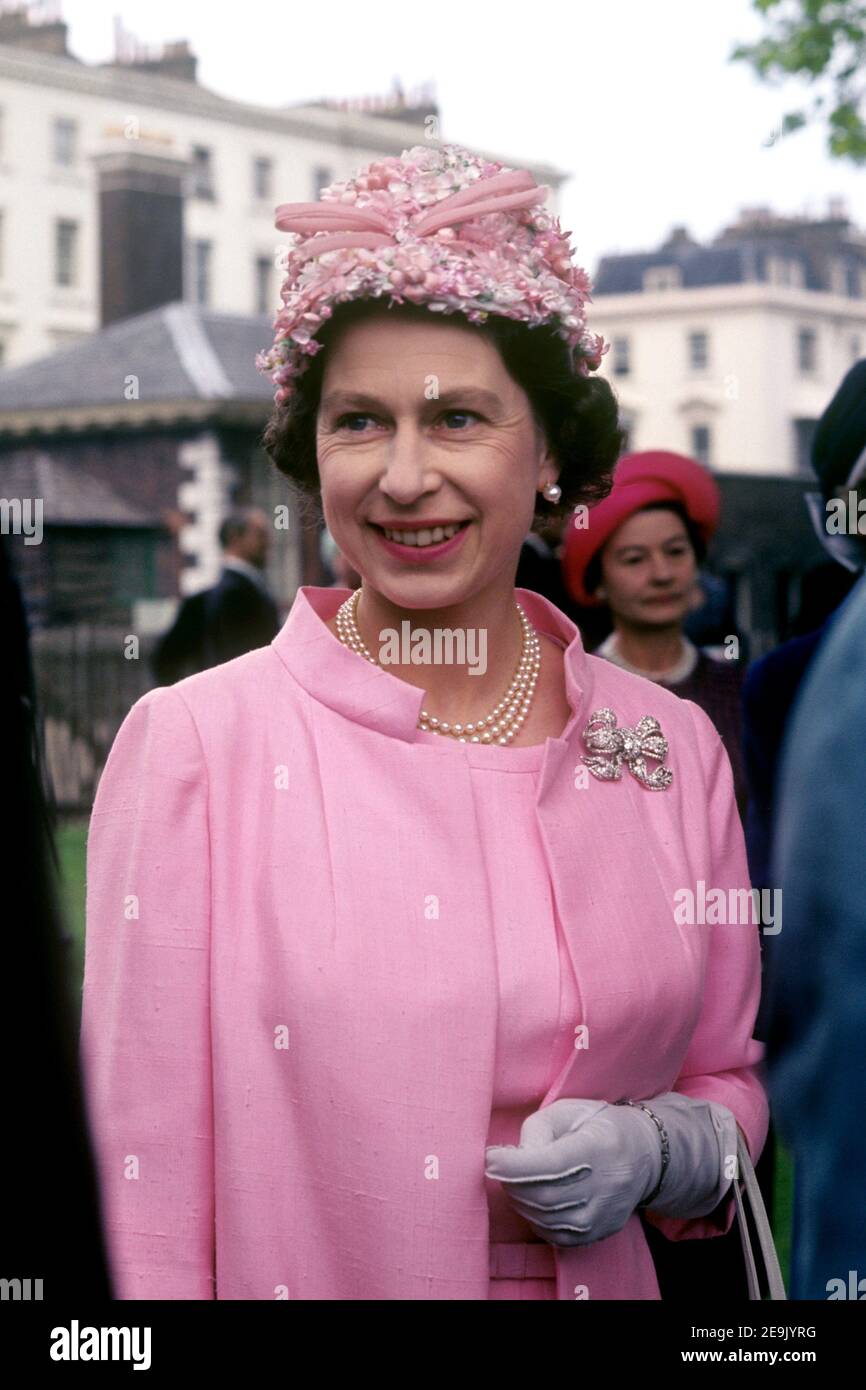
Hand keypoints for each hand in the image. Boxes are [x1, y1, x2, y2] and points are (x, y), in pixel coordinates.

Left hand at [484, 1097, 661, 1246]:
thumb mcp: (567, 1111)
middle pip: (542, 1196)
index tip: (490, 1157)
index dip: (513, 1165)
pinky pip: (553, 1235)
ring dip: (519, 1199)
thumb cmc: (598, 1126)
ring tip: (517, 1178)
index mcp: (598, 1148)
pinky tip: (533, 1198)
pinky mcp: (598, 1233)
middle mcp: (605, 1187)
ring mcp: (603, 1216)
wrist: (643, 1156)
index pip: (549, 1165)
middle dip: (511, 1182)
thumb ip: (536, 1130)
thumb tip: (513, 1159)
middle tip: (500, 1165)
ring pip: (544, 1219)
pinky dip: (534, 1217)